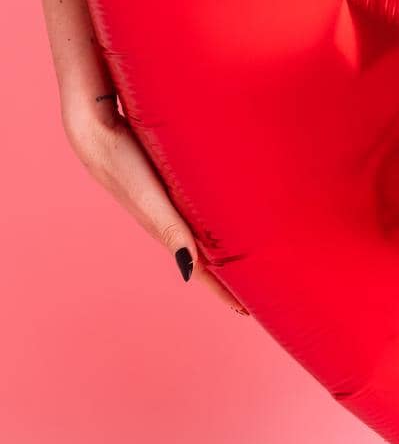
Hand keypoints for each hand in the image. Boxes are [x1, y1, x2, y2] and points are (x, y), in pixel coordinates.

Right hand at [63, 89, 249, 316]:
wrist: (97, 131)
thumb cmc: (122, 164)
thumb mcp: (149, 199)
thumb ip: (170, 230)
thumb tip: (189, 270)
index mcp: (168, 231)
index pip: (201, 271)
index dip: (223, 292)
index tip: (245, 312)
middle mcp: (171, 219)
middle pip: (206, 255)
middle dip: (228, 274)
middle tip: (257, 287)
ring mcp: (171, 199)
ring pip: (204, 230)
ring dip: (223, 246)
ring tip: (246, 255)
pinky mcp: (171, 177)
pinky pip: (199, 206)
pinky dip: (214, 218)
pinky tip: (224, 209)